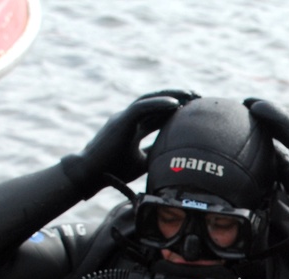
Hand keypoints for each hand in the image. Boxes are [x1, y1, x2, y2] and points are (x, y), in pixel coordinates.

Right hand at [61, 89, 198, 197]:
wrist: (90, 174)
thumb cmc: (114, 170)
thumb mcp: (142, 162)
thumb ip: (155, 152)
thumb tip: (175, 154)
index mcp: (133, 128)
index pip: (157, 114)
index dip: (175, 110)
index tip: (194, 109)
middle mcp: (128, 119)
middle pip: (155, 102)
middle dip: (177, 97)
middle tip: (198, 96)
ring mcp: (123, 118)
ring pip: (149, 100)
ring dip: (171, 95)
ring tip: (191, 94)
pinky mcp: (120, 121)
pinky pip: (141, 108)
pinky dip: (158, 104)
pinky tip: (175, 103)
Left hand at [245, 97, 288, 225]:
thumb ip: (278, 163)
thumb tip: (263, 159)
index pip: (283, 128)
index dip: (267, 121)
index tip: (251, 117)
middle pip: (282, 117)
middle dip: (265, 110)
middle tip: (246, 103)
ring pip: (282, 115)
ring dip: (264, 106)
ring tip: (247, 102)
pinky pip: (283, 120)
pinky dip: (269, 112)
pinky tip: (254, 107)